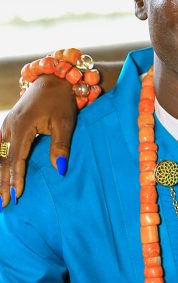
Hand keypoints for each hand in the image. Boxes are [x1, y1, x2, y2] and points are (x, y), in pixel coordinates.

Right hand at [0, 75, 76, 206]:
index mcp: (22, 126)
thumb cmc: (62, 101)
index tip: (16, 195)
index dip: (15, 178)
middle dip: (1, 182)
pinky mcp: (7, 124)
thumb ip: (61, 146)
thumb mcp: (65, 123)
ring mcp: (6, 124)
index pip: (16, 159)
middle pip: (1, 159)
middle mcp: (9, 126)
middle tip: (3, 203)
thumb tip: (59, 169)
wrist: (54, 79)